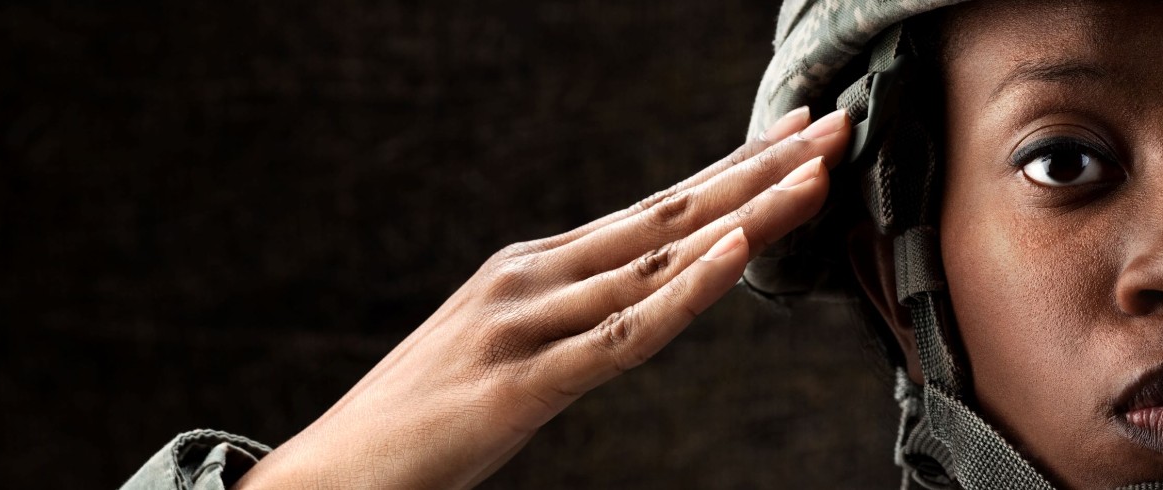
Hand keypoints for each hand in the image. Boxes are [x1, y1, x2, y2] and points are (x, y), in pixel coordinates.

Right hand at [234, 107, 850, 488]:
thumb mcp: (507, 348)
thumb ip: (569, 318)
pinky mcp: (524, 384)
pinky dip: (684, 289)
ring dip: (743, 213)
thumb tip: (635, 302)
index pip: (651, 208)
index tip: (792, 138)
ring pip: (656, 261)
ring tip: (815, 173)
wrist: (331, 473)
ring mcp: (527, 322)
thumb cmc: (421, 417)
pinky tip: (734, 251)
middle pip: (667, 214)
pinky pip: (622, 333)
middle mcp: (534, 274)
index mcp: (534, 266)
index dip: (727, 171)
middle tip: (832, 126)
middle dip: (756, 170)